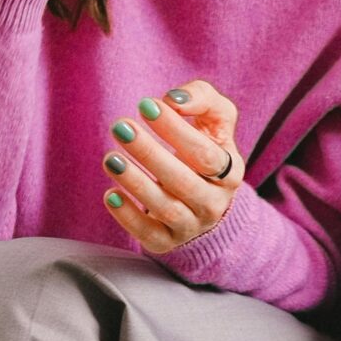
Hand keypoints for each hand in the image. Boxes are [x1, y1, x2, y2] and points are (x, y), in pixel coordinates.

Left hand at [100, 80, 247, 254]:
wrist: (203, 200)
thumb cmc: (203, 148)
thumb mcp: (214, 119)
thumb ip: (201, 98)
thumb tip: (174, 99)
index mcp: (229, 172)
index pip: (205, 153)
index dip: (176, 130)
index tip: (146, 105)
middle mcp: (214, 202)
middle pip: (183, 181)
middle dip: (150, 153)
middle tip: (121, 127)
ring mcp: (191, 226)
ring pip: (166, 208)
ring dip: (136, 182)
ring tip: (111, 158)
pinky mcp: (166, 242)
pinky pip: (148, 234)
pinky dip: (128, 216)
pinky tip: (111, 194)